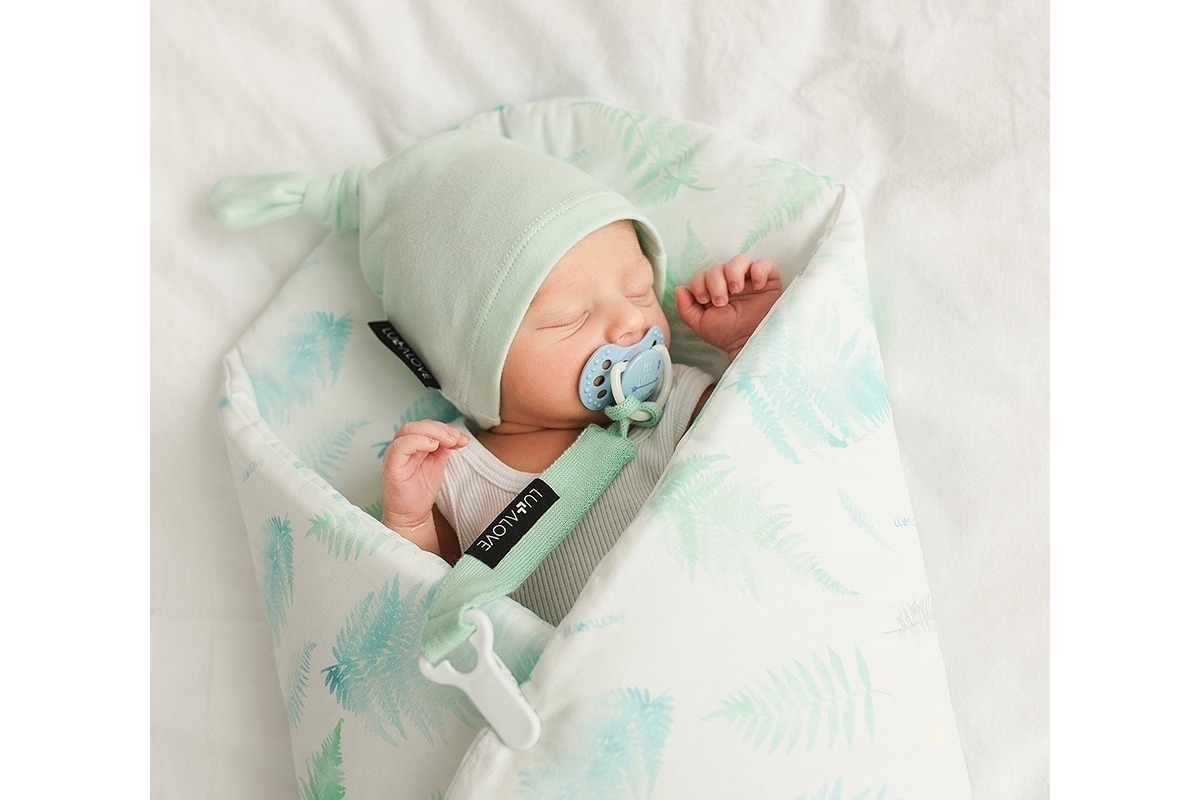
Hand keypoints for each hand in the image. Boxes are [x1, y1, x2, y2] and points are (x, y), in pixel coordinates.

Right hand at [382, 420, 468, 535]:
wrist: (412, 515)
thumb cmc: (421, 491)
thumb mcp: (438, 463)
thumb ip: (444, 447)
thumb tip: (457, 435)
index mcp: (412, 444)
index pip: (426, 426)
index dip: (445, 428)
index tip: (462, 438)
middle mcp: (402, 446)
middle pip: (417, 425)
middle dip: (441, 429)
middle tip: (456, 439)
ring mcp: (395, 454)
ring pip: (409, 430)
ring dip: (433, 432)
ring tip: (450, 441)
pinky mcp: (391, 465)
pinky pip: (400, 446)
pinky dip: (418, 441)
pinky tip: (433, 446)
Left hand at [675, 256, 781, 358]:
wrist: (750, 343)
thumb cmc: (727, 335)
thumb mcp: (700, 324)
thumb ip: (686, 308)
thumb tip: (680, 289)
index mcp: (714, 290)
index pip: (702, 274)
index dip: (700, 283)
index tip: (705, 300)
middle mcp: (731, 282)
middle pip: (718, 266)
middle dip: (715, 281)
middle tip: (721, 301)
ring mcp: (750, 280)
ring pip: (739, 260)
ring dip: (733, 272)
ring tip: (736, 289)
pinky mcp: (769, 280)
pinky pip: (765, 264)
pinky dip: (759, 270)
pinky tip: (757, 286)